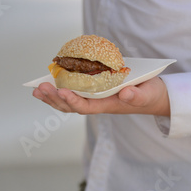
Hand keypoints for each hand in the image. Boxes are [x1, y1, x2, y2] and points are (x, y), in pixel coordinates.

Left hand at [32, 77, 169, 115]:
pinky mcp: (93, 92)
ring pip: (69, 102)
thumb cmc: (150, 95)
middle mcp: (98, 104)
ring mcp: (94, 99)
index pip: (86, 106)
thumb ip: (138, 95)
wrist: (153, 97)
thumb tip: (126, 94)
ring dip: (52, 97)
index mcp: (108, 105)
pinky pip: (73, 93)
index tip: (62, 91)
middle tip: (40, 88)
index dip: (73, 101)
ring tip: (36, 90)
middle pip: (71, 106)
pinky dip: (59, 90)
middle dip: (55, 98)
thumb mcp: (148, 94)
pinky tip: (48, 84)